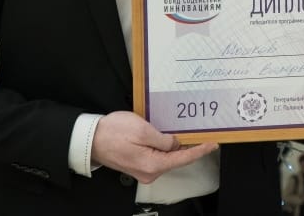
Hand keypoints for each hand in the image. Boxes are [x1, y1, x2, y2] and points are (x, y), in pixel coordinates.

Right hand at [91, 111, 217, 183]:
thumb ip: (163, 139)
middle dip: (189, 146)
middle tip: (202, 134)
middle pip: (176, 158)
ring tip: (185, 132)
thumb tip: (176, 143)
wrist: (90, 139)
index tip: (212, 144)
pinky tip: (168, 137)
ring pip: (167, 157)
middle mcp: (150, 172)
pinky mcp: (139, 164)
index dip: (200, 150)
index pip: (183, 158)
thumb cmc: (113, 133)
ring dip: (175, 145)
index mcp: (153, 165)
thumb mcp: (143, 130)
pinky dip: (165, 147)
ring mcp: (144, 169)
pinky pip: (157, 156)